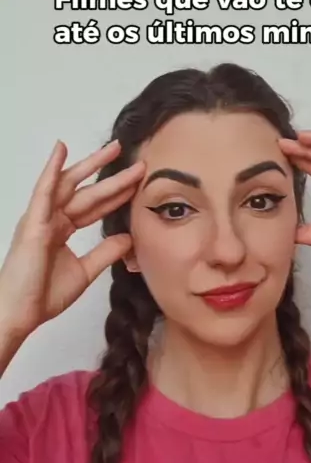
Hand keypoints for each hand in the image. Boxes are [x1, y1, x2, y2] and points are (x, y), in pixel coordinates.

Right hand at [0, 139, 144, 338]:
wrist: (20, 313)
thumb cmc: (43, 295)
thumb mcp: (84, 271)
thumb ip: (105, 253)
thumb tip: (128, 238)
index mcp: (61, 229)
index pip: (94, 207)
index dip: (116, 195)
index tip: (138, 184)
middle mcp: (52, 219)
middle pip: (86, 191)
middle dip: (112, 176)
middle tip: (136, 161)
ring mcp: (41, 218)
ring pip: (70, 185)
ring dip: (91, 165)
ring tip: (113, 148)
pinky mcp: (33, 222)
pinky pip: (44, 191)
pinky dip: (52, 170)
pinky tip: (61, 150)